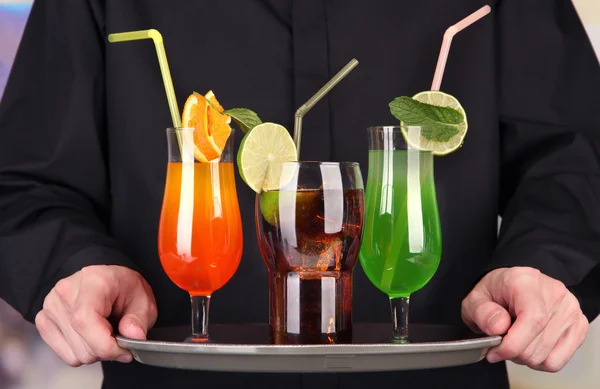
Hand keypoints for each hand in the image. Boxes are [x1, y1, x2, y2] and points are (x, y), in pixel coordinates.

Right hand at [35, 265, 156, 365]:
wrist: (108, 280)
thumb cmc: (124, 288)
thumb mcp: (143, 300)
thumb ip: (139, 319)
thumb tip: (134, 337)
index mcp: (93, 281)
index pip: (85, 319)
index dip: (105, 344)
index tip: (124, 350)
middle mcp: (65, 291)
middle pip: (82, 344)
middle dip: (107, 349)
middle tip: (119, 337)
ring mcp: (50, 306)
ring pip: (75, 354)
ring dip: (95, 352)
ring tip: (105, 332)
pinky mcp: (43, 320)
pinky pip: (65, 354)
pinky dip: (82, 352)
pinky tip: (91, 335)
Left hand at [461, 267, 588, 371]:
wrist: (513, 285)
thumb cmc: (496, 292)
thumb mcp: (475, 299)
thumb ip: (481, 312)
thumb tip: (498, 327)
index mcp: (527, 281)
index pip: (533, 319)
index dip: (514, 343)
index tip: (495, 351)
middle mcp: (554, 293)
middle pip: (538, 344)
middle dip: (513, 353)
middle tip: (501, 342)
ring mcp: (570, 310)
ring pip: (546, 357)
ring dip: (525, 358)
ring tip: (515, 341)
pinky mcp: (578, 325)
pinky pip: (557, 361)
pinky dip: (539, 361)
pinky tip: (529, 346)